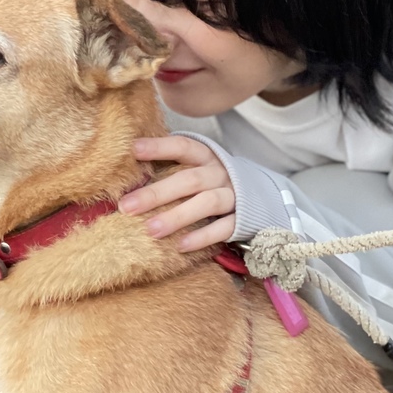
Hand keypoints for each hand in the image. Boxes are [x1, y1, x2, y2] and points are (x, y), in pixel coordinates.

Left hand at [118, 136, 236, 251]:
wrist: (265, 198)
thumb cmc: (217, 182)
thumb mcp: (201, 168)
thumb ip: (174, 168)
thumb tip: (130, 174)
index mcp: (208, 157)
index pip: (184, 146)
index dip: (160, 147)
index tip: (134, 150)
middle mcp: (221, 173)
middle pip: (190, 180)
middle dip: (157, 193)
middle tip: (126, 206)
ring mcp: (234, 196)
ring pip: (207, 203)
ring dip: (177, 216)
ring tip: (151, 230)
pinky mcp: (243, 219)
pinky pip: (223, 228)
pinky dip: (203, 237)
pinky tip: (181, 245)